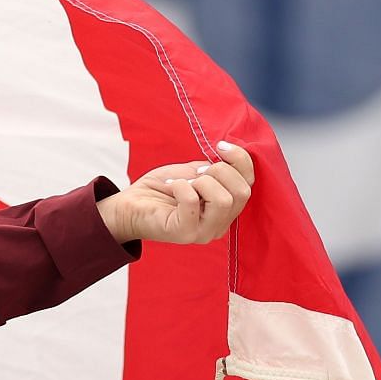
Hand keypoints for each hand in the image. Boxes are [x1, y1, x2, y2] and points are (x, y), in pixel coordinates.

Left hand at [98, 141, 254, 245]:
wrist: (129, 205)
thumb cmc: (162, 188)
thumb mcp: (195, 172)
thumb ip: (217, 167)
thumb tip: (230, 153)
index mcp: (227, 210)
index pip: (251, 183)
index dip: (240, 159)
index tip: (219, 146)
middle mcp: (220, 225)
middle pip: (242, 192)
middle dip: (220, 171)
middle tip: (195, 172)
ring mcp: (203, 232)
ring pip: (225, 200)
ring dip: (203, 181)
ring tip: (184, 182)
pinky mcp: (183, 233)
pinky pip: (193, 202)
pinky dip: (182, 186)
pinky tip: (172, 186)